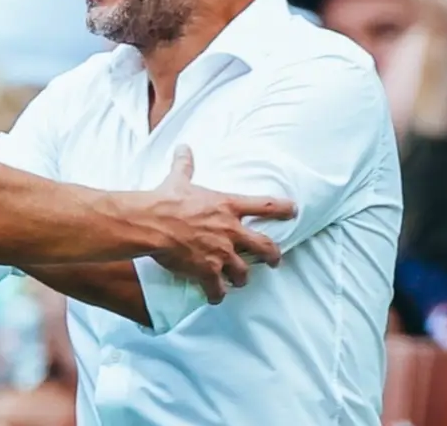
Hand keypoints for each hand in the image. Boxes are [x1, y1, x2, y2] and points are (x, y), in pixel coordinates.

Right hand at [149, 145, 293, 303]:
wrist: (152, 223)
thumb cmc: (166, 200)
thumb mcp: (179, 179)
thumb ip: (185, 165)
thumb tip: (183, 148)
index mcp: (228, 207)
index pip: (265, 205)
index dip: (283, 208)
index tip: (294, 210)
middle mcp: (231, 231)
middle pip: (265, 246)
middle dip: (273, 256)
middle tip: (274, 262)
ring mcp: (222, 253)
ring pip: (243, 272)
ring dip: (242, 278)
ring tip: (239, 281)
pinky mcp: (208, 270)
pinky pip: (218, 289)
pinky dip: (217, 295)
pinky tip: (214, 297)